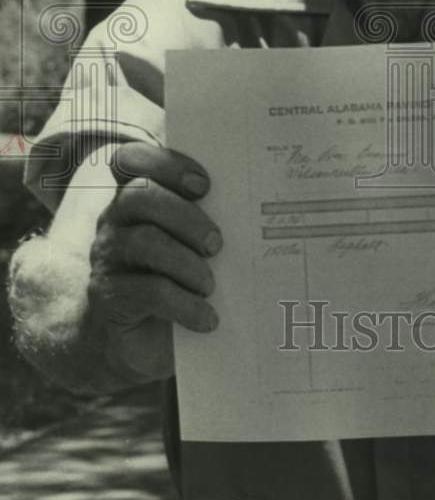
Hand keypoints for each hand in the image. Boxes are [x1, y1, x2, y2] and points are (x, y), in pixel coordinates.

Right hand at [87, 141, 221, 383]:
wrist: (142, 341)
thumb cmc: (181, 279)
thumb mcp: (195, 244)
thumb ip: (213, 217)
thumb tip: (262, 204)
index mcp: (137, 196)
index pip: (132, 159)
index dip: (166, 163)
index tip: (205, 185)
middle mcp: (115, 220)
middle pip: (140, 195)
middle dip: (186, 215)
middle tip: (217, 243)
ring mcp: (107, 257)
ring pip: (143, 241)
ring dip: (186, 263)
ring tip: (210, 284)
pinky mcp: (107, 297)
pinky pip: (146, 292)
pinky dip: (184, 305)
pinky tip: (206, 318)